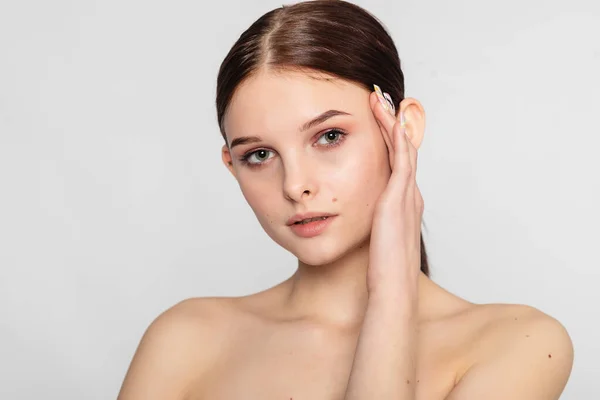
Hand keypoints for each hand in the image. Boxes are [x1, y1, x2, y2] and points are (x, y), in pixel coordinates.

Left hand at [366, 88, 423, 296]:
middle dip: (393, 124)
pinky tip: (387, 115)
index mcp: (402, 206)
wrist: (392, 288)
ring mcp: (407, 195)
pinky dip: (395, 134)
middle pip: (403, 151)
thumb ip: (368, 228)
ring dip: (393, 122)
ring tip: (382, 98)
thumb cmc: (380, 272)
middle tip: (382, 99)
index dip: (389, 142)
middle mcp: (409, 196)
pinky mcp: (400, 197)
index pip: (397, 165)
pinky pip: (400, 156)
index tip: (377, 121)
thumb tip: (353, 222)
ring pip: (403, 148)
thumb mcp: (374, 243)